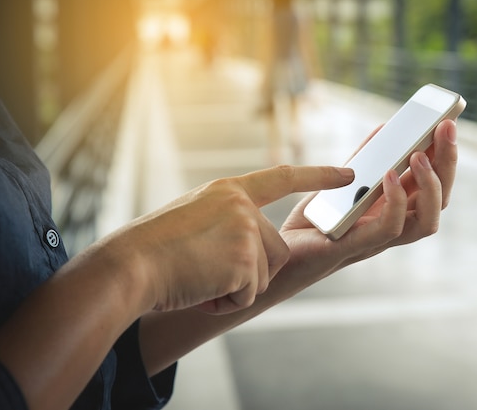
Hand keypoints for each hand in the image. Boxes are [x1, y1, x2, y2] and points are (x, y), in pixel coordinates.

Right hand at [102, 165, 353, 314]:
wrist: (127, 266)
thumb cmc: (151, 248)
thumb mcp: (194, 220)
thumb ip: (228, 223)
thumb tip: (251, 250)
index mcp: (228, 191)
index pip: (283, 178)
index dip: (318, 176)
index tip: (349, 175)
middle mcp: (242, 205)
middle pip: (276, 250)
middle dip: (250, 272)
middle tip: (208, 271)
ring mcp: (245, 229)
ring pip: (264, 274)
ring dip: (235, 287)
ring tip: (200, 277)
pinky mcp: (244, 258)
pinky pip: (249, 294)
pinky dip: (225, 301)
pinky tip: (200, 289)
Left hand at [279, 119, 457, 277]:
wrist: (282, 254)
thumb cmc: (316, 220)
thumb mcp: (341, 181)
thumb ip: (364, 159)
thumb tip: (386, 128)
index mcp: (395, 211)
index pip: (435, 187)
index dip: (446, 157)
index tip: (448, 122)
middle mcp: (394, 227)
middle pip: (439, 202)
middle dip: (447, 163)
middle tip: (445, 127)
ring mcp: (378, 240)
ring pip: (426, 221)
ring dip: (429, 186)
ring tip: (419, 153)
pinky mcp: (354, 246)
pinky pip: (388, 229)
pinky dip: (395, 202)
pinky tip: (389, 175)